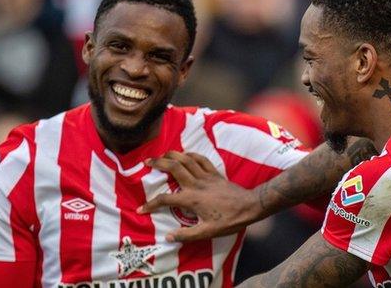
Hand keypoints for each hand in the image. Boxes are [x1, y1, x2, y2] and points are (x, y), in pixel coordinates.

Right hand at [138, 151, 260, 241]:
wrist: (249, 206)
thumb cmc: (229, 220)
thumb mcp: (207, 232)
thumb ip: (186, 235)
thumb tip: (168, 237)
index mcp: (191, 199)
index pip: (165, 199)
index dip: (151, 204)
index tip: (140, 209)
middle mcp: (196, 184)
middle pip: (173, 167)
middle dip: (158, 163)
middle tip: (146, 162)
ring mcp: (206, 176)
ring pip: (186, 159)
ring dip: (172, 154)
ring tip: (162, 154)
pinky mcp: (215, 173)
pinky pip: (201, 159)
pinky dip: (191, 154)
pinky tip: (185, 154)